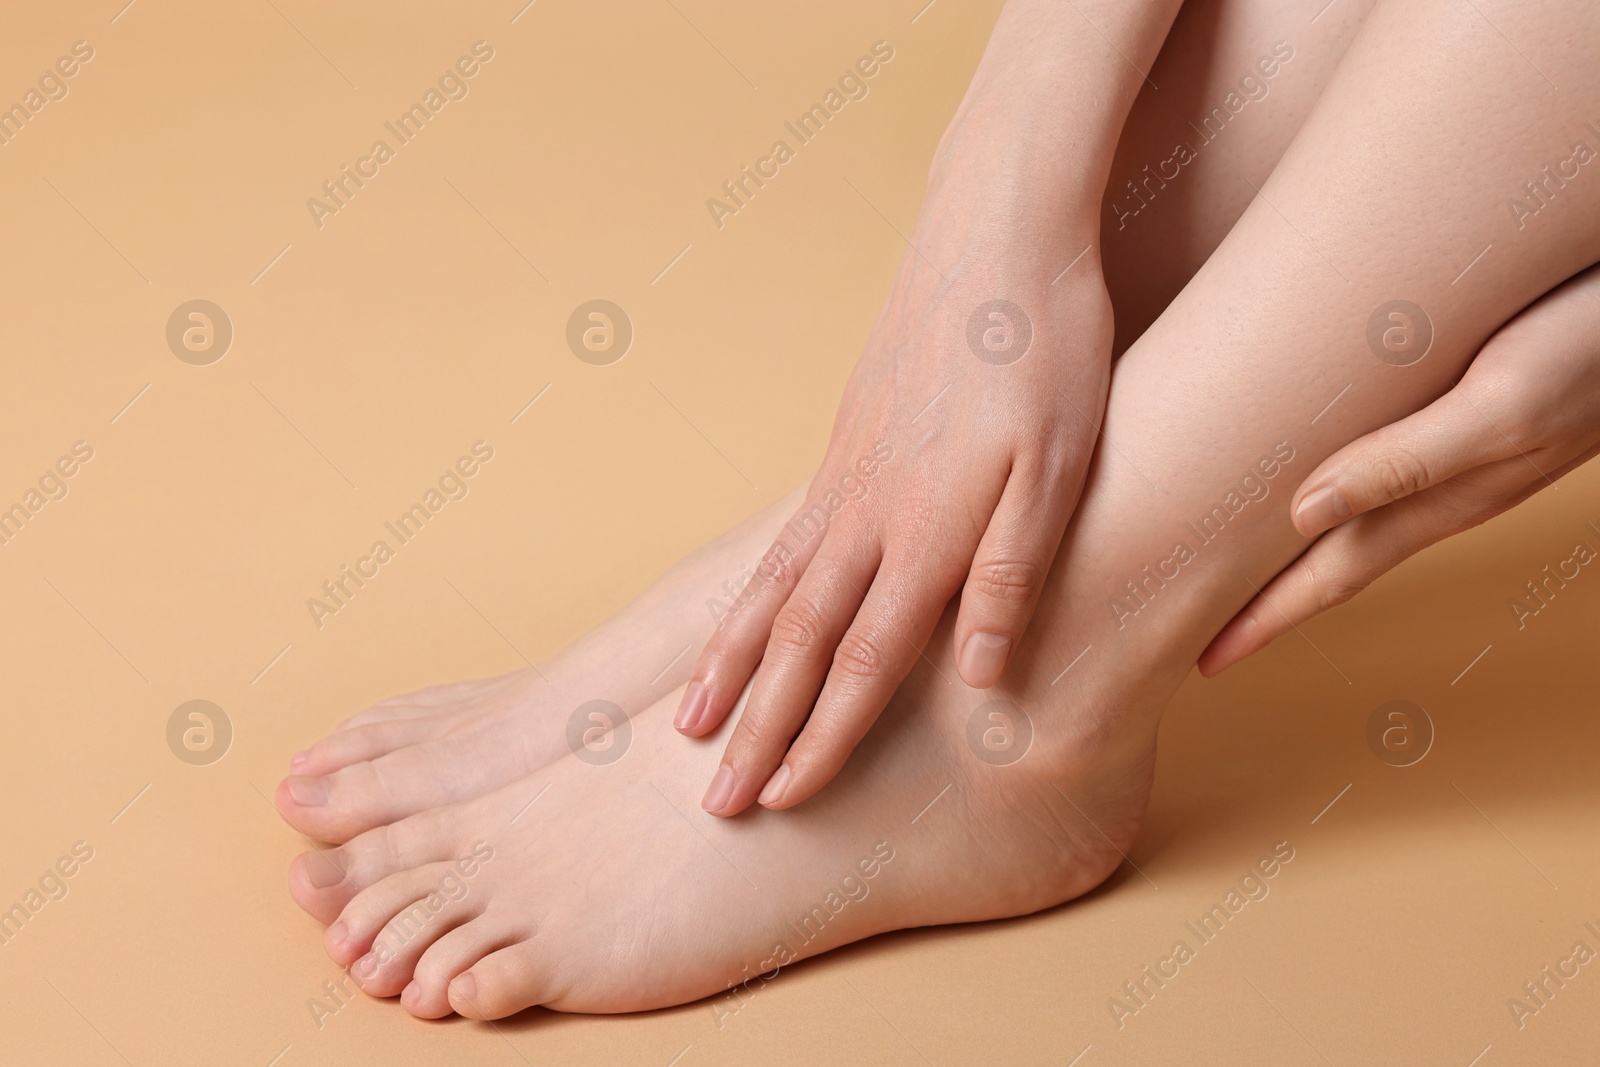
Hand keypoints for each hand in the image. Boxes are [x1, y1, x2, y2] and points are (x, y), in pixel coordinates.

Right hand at [678, 223, 1110, 813]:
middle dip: (754, 726)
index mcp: (925, 530)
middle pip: (795, 640)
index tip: (781, 797)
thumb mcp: (1061, 467)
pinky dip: (748, 596)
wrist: (994, 235)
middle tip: (712, 796)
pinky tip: (742, 617)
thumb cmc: (1045, 350)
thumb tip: (981, 677)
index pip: (861, 660)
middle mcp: (867, 513)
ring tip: (689, 720)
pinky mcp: (843, 444)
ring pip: (771, 590)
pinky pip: (782, 541)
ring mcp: (845, 476)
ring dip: (729, 666)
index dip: (822, 736)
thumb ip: (1011, 574)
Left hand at [1199, 263, 1599, 675]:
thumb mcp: (1502, 405)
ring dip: (1286, 542)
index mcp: (1439, 500)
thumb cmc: (1593, 345)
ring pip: (1349, 512)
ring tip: (1224, 559)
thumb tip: (1305, 515)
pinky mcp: (1464, 402)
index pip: (1327, 576)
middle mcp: (1441, 487)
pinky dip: (1324, 481)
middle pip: (1328, 555)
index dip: (1263, 619)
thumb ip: (1410, 462)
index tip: (1202, 659)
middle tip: (1188, 618)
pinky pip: (1375, 461)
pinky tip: (1303, 471)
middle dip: (1261, 596)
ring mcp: (1456, 452)